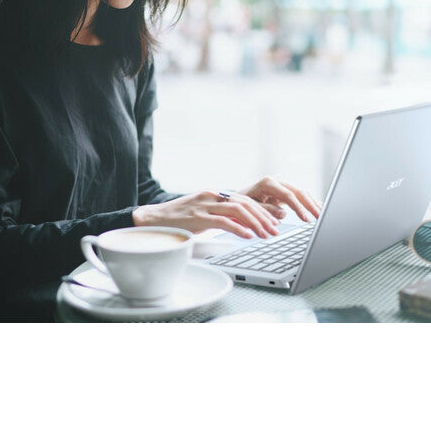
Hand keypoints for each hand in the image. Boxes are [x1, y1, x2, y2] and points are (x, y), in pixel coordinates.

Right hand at [132, 190, 281, 238]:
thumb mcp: (204, 215)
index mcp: (216, 194)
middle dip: (264, 217)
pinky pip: (223, 221)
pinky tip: (249, 236)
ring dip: (256, 223)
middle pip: (246, 203)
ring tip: (267, 235)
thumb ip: (222, 217)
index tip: (275, 220)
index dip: (263, 210)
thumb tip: (244, 226)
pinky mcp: (198, 217)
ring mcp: (205, 205)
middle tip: (276, 230)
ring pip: (238, 210)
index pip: (245, 199)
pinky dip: (239, 228)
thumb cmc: (179, 220)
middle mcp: (213, 196)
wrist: (153, 219)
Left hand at [239, 176, 320, 224]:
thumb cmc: (241, 204)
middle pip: (299, 191)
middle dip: (310, 205)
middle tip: (320, 217)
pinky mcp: (285, 189)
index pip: (288, 195)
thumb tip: (283, 214)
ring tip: (322, 215)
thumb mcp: (250, 208)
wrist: (237, 198)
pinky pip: (300, 195)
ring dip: (313, 203)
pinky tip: (318, 208)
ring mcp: (282, 183)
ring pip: (302, 192)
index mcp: (268, 182)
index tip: (306, 219)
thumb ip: (266, 210)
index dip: (299, 208)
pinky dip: (309, 202)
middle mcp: (277, 180)